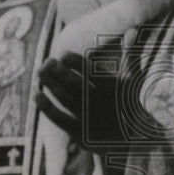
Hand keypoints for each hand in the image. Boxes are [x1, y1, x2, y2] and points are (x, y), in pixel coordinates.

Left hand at [35, 51, 163, 147]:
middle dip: (60, 72)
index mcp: (114, 90)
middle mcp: (101, 105)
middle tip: (47, 61)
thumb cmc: (132, 106)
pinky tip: (36, 95)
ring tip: (39, 71)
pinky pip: (59, 119)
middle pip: (76, 85)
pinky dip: (47, 107)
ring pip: (65, 99)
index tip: (64, 55)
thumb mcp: (133, 82)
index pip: (93, 74)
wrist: (137, 143)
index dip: (77, 64)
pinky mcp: (79, 134)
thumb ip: (129, 57)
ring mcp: (89, 120)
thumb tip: (132, 31)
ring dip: (50, 84)